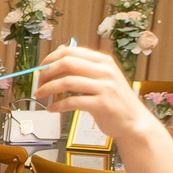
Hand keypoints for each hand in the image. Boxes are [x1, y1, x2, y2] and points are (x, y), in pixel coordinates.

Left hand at [33, 44, 151, 138]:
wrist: (133, 121)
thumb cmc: (114, 100)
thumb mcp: (103, 77)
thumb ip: (84, 66)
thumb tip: (61, 52)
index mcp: (104, 61)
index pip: (71, 51)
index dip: (51, 58)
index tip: (41, 67)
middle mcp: (105, 71)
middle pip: (67, 63)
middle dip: (47, 72)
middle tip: (38, 82)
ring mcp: (104, 87)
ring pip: (67, 82)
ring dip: (48, 88)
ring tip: (40, 95)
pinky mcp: (101, 104)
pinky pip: (72, 102)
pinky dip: (57, 105)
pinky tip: (52, 108)